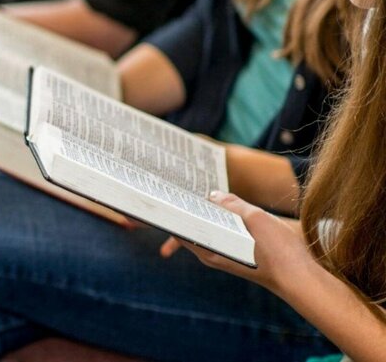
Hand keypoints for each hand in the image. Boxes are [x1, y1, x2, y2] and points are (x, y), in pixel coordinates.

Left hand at [159, 192, 313, 291]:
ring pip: (206, 231)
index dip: (173, 209)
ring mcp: (223, 256)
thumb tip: (213, 196)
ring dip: (204, 214)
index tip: (166, 193)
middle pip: (190, 228)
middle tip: (182, 188)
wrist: (300, 279)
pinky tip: (225, 209)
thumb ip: (232, 204)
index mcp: (209, 249)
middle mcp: (211, 255)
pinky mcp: (235, 256)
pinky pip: (220, 235)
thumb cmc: (278, 251)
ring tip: (203, 194)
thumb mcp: (255, 219)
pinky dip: (218, 221)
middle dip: (186, 209)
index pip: (179, 227)